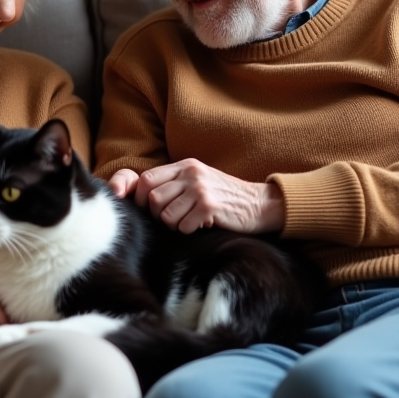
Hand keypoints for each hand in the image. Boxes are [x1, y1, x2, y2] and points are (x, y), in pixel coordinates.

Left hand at [127, 159, 285, 234]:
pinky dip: (188, 231)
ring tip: (187, 223)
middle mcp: (191, 174)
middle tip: (171, 220)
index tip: (146, 210)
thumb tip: (143, 196)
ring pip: (166, 215)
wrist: (258, 203)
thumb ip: (175, 182)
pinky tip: (199, 226)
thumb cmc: (224, 196)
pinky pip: (183, 226)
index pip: (147, 178)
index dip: (140, 197)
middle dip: (157, 215)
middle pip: (153, 198)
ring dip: (173, 225)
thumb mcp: (199, 179)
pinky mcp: (209, 207)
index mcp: (185, 165)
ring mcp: (200, 189)